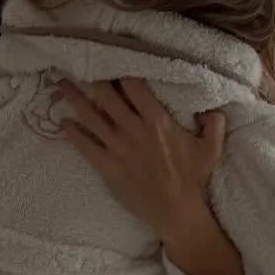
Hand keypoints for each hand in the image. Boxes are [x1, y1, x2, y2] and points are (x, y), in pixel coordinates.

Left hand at [56, 78, 225, 243]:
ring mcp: (118, 148)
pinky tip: (63, 122)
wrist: (176, 212)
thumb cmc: (193, 179)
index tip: (112, 62)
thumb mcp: (212, 148)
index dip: (121, 72)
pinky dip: (72, 132)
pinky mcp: (107, 167)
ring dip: (74, 98)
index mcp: (157, 121)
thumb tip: (211, 107)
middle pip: (106, 95)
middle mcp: (134, 130)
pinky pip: (84, 145)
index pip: (133, 86)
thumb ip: (214, 123)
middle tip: (81, 67)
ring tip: (60, 85)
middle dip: (93, 79)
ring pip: (90, 116)